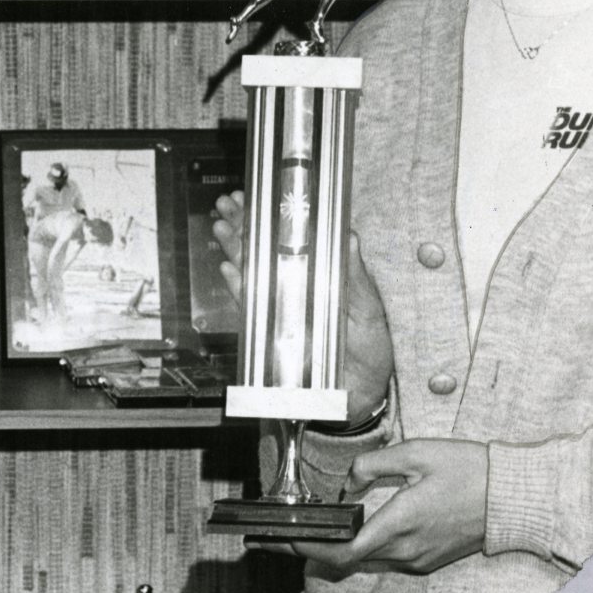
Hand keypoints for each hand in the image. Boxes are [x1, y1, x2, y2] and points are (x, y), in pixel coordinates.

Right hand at [211, 193, 394, 427]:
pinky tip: (229, 269)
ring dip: (236, 251)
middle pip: (265, 253)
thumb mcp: (368, 308)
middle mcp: (297, 290)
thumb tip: (351, 237)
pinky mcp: (271, 333)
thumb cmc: (370, 349)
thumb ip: (356, 276)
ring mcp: (282, 310)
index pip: (292, 242)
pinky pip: (250, 308)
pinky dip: (239, 289)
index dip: (272, 220)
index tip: (257, 199)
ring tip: (223, 228)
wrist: (360, 393)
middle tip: (227, 205)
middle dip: (244, 228)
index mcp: (320, 277)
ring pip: (253, 275)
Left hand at [278, 439, 487, 575]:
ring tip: (310, 530)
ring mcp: (417, 559)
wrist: (514, 497)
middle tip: (281, 536)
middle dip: (312, 547)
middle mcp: (406, 550)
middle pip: (346, 561)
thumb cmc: (470, 470)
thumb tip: (347, 483)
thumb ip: (372, 465)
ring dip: (338, 548)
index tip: (283, 537)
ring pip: (365, 560)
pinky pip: (385, 558)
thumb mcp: (417, 453)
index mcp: (399, 524)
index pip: (341, 551)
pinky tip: (353, 529)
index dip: (307, 548)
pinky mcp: (427, 560)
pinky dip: (363, 546)